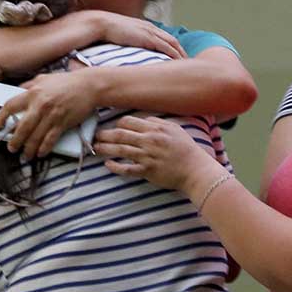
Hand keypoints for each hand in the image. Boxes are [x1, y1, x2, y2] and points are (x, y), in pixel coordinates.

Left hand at [0, 69, 98, 159]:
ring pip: (35, 137)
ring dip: (28, 149)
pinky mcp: (63, 123)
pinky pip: (50, 140)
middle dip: (14, 141)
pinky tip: (40, 153)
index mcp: (33, 93)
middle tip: (11, 147)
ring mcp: (52, 115)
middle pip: (21, 127)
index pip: (10, 106)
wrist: (89, 86)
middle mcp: (40, 105)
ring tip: (25, 155)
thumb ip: (29, 85)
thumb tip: (17, 91)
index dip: (0, 118)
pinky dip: (44, 148)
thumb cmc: (67, 81)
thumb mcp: (44, 78)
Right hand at [92, 11, 185, 58]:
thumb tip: (128, 52)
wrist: (101, 24)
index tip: (179, 57)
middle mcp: (151, 28)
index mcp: (146, 27)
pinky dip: (174, 55)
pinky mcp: (148, 38)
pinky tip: (179, 63)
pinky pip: (166, 47)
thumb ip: (128, 42)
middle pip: (173, 40)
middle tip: (189, 63)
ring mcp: (150, 32)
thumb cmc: (107, 31)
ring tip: (188, 65)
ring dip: (181, 54)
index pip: (165, 38)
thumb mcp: (122, 36)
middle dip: (182, 51)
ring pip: (173, 44)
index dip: (173, 47)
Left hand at [93, 116, 225, 194]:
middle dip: (105, 134)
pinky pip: (127, 169)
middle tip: (95, 135)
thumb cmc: (187, 149)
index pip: (129, 122)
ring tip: (95, 148)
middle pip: (120, 135)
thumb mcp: (175, 129)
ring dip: (105, 148)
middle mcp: (149, 141)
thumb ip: (158, 123)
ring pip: (120, 150)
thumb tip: (144, 120)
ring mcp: (147, 156)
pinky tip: (108, 164)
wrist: (195, 169)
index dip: (118, 124)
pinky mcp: (147, 171)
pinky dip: (115, 167)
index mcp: (155, 129)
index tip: (113, 127)